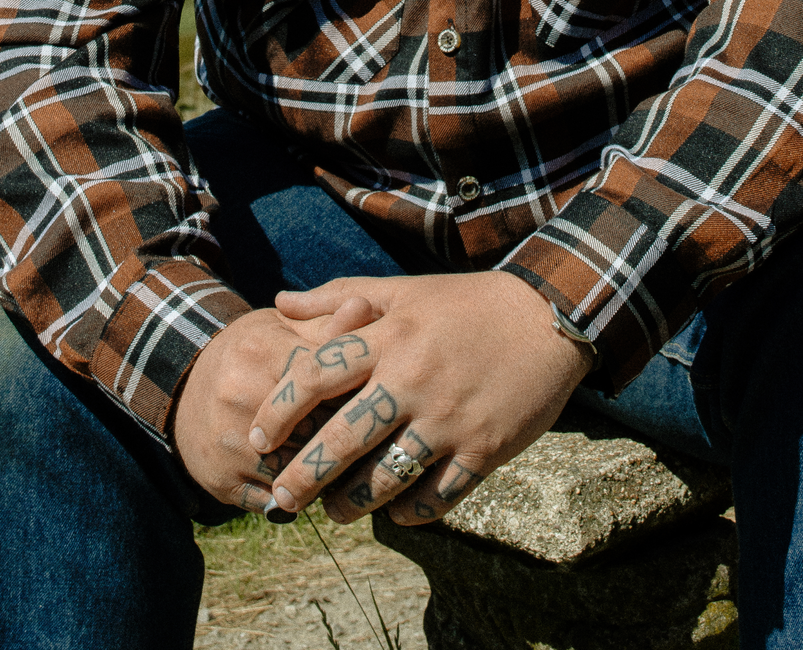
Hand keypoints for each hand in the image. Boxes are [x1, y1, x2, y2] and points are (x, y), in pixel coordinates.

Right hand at [173, 293, 376, 508]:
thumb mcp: (284, 328)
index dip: (352, 394)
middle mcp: (240, 396)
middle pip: (313, 430)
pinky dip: (295, 499)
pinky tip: (308, 487)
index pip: (322, 380)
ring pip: (296, 472)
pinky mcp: (220, 481)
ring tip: (344, 468)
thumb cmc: (252, 351)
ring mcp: (228, 443)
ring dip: (322, 476)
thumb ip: (328, 324)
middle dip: (342, 438)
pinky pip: (273, 502)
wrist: (185, 384)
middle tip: (367, 441)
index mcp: (261, 351)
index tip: (373, 400)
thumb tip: (367, 307)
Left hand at [247, 272, 591, 527]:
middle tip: (282, 500)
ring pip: (385, 478)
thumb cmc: (465, 302)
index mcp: (388, 337)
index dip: (277, 411)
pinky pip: (436, 496)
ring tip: (335, 512)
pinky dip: (409, 512)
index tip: (256, 439)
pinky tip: (395, 512)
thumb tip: (281, 302)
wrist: (546, 317)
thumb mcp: (402, 290)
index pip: (314, 376)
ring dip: (352, 504)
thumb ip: (339, 297)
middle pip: (341, 439)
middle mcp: (412, 379)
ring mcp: (449, 418)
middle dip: (303, 477)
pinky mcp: (483, 448)